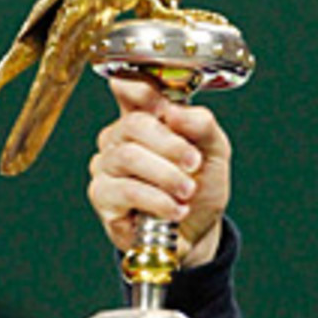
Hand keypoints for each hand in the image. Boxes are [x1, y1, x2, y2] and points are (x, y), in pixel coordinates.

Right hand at [88, 77, 230, 266]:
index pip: (130, 88)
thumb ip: (201, 125)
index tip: (166, 109)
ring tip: (187, 192)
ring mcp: (107, 166)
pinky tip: (174, 209)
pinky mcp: (103, 196)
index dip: (143, 89)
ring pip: (128, 157)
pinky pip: (124, 190)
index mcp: (145, 116)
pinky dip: (157, 200)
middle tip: (194, 165)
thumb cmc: (201, 185)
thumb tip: (176, 111)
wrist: (198, 229)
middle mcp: (119, 137)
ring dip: (167, 176)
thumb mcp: (215, 150)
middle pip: (134, 124)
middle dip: (171, 145)